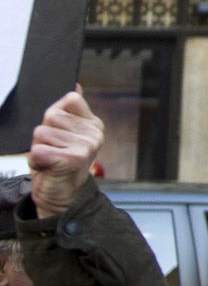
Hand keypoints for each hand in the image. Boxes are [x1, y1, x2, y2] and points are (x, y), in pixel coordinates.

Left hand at [29, 89, 103, 217]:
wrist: (61, 198)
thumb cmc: (60, 166)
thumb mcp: (66, 135)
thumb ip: (70, 111)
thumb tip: (76, 86)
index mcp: (94, 124)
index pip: (69, 100)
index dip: (55, 117)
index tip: (60, 135)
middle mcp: (94, 133)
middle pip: (51, 116)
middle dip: (44, 135)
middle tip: (54, 152)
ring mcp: (86, 146)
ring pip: (41, 133)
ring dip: (39, 149)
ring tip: (51, 161)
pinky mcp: (72, 158)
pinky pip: (37, 150)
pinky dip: (36, 162)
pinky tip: (48, 168)